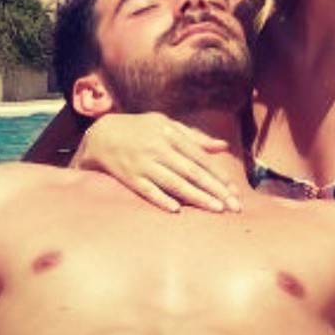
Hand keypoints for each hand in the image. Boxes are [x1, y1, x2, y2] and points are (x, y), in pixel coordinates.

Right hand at [73, 112, 241, 212]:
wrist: (101, 135)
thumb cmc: (140, 129)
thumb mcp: (166, 124)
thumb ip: (194, 137)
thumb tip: (223, 146)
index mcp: (169, 134)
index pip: (199, 157)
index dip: (217, 173)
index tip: (233, 188)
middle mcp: (158, 148)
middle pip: (191, 172)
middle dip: (215, 189)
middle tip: (233, 205)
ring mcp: (143, 164)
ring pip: (174, 183)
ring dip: (197, 197)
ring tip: (216, 209)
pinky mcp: (129, 177)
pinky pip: (148, 191)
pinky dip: (161, 199)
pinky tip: (177, 210)